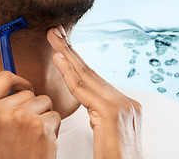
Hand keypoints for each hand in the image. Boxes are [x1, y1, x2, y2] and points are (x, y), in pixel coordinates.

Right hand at [0, 71, 60, 158]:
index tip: (24, 88)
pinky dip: (52, 129)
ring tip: (31, 138)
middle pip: (27, 91)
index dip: (18, 81)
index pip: (3, 77)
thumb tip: (16, 85)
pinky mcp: (39, 127)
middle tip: (25, 129)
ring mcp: (19, 117)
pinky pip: (55, 116)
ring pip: (44, 102)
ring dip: (43, 117)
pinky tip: (40, 145)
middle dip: (32, 106)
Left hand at [47, 26, 142, 158]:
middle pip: (90, 71)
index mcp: (123, 104)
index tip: (63, 46)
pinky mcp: (111, 113)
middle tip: (56, 32)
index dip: (76, 60)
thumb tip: (90, 107)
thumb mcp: (107, 132)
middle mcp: (124, 101)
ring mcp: (120, 105)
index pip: (95, 78)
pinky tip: (58, 58)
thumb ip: (100, 115)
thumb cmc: (115, 158)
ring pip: (86, 75)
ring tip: (54, 37)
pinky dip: (69, 73)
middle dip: (70, 50)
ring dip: (66, 54)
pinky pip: (83, 90)